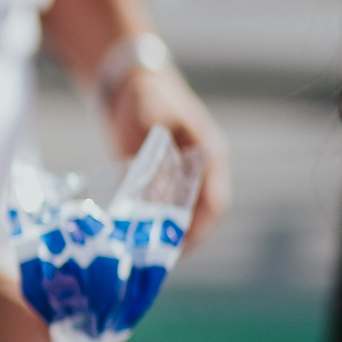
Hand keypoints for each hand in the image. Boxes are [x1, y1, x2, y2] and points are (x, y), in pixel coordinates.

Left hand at [103, 64, 230, 249]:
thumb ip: (153, 154)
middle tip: (157, 261)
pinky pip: (157, 207)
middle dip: (180, 239)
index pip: (214, 201)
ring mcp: (178, 175)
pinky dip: (147, 224)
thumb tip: (155, 198)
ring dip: (163, 235)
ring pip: (177, 214)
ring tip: (143, 258)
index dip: (200, 227)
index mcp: (208, 155)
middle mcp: (198, 169)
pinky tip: (128, 239)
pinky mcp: (156, 178)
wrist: (127, 80)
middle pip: (197, 215)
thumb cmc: (144, 96)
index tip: (182, 247)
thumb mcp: (148, 121)